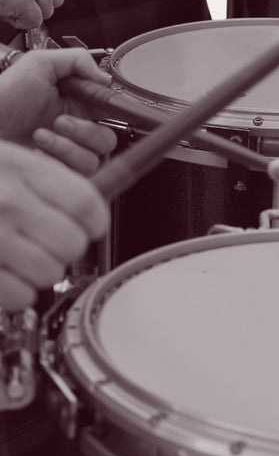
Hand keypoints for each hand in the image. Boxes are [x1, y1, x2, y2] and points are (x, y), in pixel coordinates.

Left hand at [0, 48, 115, 162]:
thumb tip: (105, 77)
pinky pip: (79, 172)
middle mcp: (74, 130)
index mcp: (75, 104)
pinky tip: (39, 148)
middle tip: (60, 122)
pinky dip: (60, 157)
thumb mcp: (38, 64)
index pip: (110, 111)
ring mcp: (67, 154)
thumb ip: (76, 60)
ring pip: (96, 157)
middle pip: (108, 138)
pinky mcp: (60, 172)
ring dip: (69, 145)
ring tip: (41, 135)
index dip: (112, 110)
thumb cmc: (2, 99)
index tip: (104, 106)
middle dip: (86, 131)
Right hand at [0, 141, 108, 310]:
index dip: (94, 222)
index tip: (88, 227)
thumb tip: (89, 212)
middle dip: (65, 248)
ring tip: (21, 259)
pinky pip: (18, 296)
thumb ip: (46, 182)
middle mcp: (5, 201)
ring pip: (49, 272)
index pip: (85, 203)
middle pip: (71, 242)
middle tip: (48, 243)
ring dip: (41, 272)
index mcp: (20, 168)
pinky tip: (4, 276)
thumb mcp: (7, 159)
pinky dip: (17, 294)